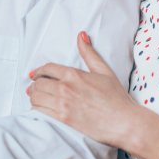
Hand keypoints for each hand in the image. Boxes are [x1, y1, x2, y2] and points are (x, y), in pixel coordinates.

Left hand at [29, 32, 158, 158]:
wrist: (124, 123)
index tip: (35, 75)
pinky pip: (39, 112)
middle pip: (38, 83)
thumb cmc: (117, 98)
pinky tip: (42, 110)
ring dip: (34, 97)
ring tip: (37, 99)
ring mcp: (62, 104)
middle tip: (35, 88)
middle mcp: (65, 88)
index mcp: (73, 74)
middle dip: (35, 85)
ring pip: (35, 98)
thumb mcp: (103, 71)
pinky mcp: (62, 119)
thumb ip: (89, 53)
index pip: (47, 68)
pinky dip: (37, 110)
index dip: (39, 71)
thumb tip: (81, 35)